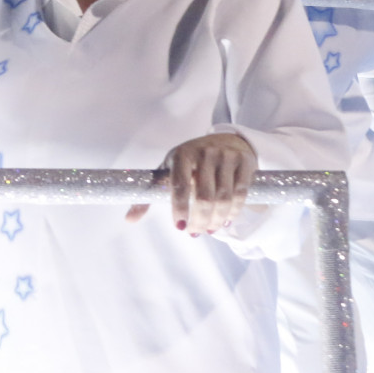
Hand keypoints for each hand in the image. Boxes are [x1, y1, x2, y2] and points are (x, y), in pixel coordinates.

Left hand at [125, 131, 255, 233]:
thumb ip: (150, 194)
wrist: (226, 139)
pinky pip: (240, 194)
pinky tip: (226, 220)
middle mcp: (204, 153)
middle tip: (195, 233)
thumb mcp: (169, 170)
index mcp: (181, 154)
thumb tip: (128, 220)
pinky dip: (233, 212)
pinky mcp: (244, 162)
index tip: (179, 227)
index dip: (180, 209)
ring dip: (217, 220)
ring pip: (224, 198)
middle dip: (200, 220)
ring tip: (210, 230)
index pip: (179, 185)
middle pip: (204, 197)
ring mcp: (226, 156)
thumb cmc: (190, 161)